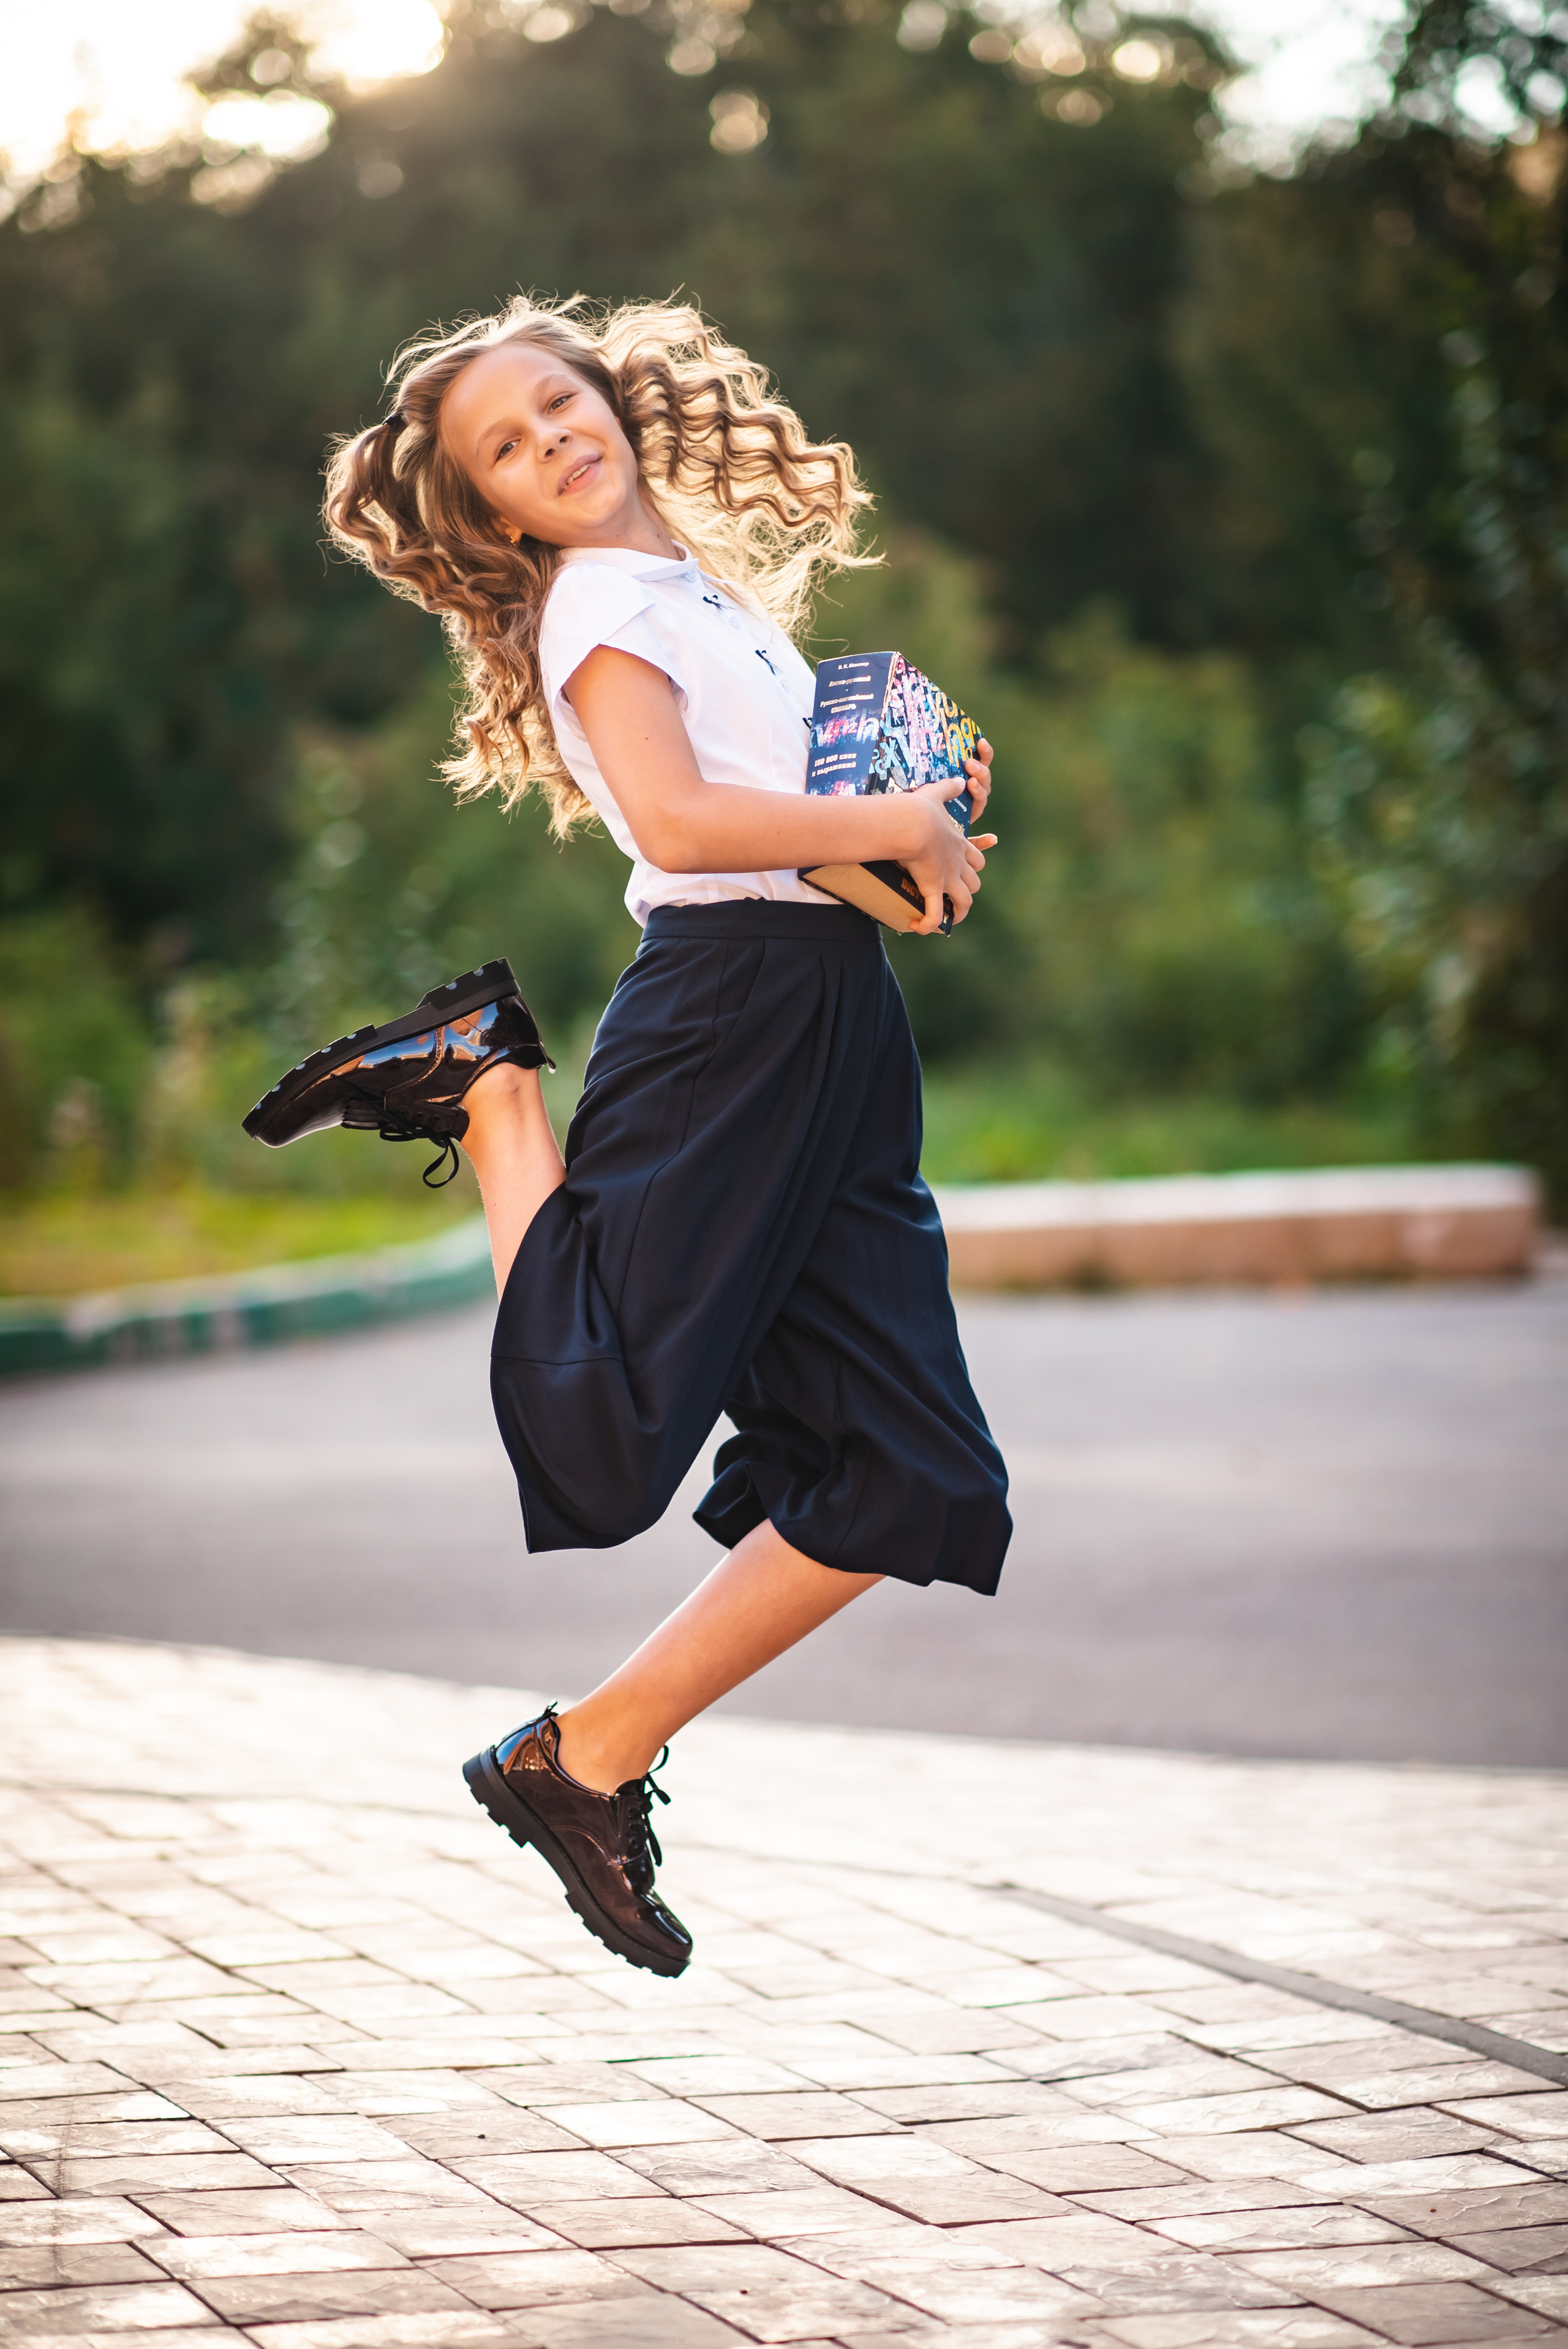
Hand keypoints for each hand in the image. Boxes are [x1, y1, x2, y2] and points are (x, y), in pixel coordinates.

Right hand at [902, 740, 997, 933]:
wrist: (911, 824)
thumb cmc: (919, 808)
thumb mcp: (936, 793)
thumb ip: (947, 788)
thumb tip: (959, 779)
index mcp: (958, 844)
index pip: (975, 858)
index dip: (974, 865)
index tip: (967, 870)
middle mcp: (958, 864)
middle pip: (974, 883)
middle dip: (966, 891)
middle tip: (953, 896)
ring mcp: (948, 878)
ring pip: (963, 902)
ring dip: (956, 913)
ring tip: (945, 919)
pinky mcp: (933, 889)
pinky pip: (935, 915)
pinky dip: (929, 924)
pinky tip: (919, 928)